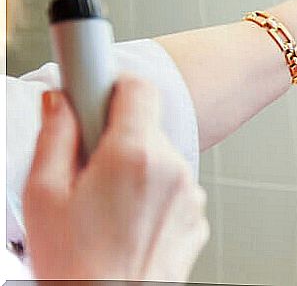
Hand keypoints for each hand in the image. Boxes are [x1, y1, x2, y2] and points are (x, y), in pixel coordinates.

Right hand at [23, 75, 208, 280]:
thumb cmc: (74, 264)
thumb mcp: (43, 196)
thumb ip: (54, 136)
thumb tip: (59, 101)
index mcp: (134, 153)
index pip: (139, 87)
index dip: (113, 88)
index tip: (96, 98)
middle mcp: (172, 167)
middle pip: (146, 129)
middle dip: (116, 141)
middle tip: (86, 173)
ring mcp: (190, 194)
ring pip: (159, 162)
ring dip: (135, 173)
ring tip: (104, 211)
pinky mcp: (197, 217)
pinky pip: (173, 192)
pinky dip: (153, 200)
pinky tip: (126, 227)